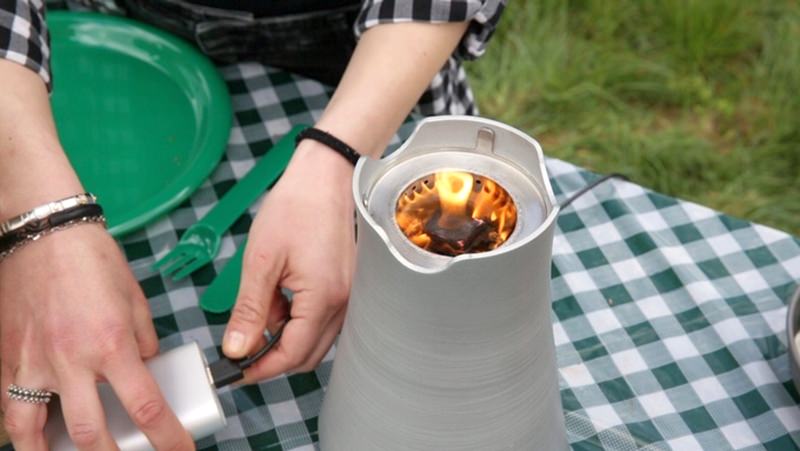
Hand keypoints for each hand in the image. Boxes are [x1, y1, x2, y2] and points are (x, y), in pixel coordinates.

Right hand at [0, 225, 193, 450]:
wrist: (45, 231)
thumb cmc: (93, 259)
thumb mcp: (134, 300)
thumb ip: (143, 342)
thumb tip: (148, 370)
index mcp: (112, 344)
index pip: (146, 408)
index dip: (167, 438)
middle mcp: (71, 360)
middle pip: (89, 434)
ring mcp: (32, 361)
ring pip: (32, 432)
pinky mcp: (6, 354)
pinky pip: (8, 402)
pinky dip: (19, 425)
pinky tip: (31, 431)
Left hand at [222, 140, 355, 381]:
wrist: (325, 177)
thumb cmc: (295, 207)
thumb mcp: (260, 260)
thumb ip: (250, 310)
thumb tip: (237, 348)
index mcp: (323, 297)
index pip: (292, 354)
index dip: (261, 368)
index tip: (236, 369)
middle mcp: (344, 302)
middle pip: (308, 355)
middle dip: (274, 356)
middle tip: (243, 342)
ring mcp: (350, 295)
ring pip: (317, 340)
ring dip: (287, 337)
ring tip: (264, 306)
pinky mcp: (349, 287)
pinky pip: (324, 320)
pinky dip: (300, 320)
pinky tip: (283, 295)